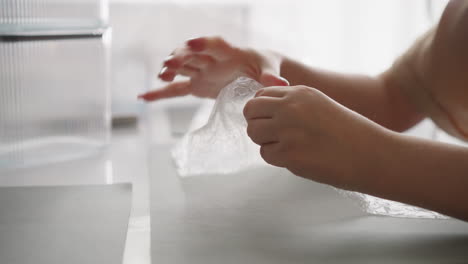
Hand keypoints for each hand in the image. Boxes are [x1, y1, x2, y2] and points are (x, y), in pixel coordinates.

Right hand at [138, 36, 288, 100]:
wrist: (259, 70)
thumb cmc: (265, 65)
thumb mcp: (270, 69)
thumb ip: (271, 77)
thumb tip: (278, 84)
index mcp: (229, 51)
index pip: (214, 44)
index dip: (202, 43)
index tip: (190, 43)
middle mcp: (210, 59)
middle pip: (192, 55)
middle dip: (180, 57)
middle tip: (170, 64)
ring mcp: (201, 72)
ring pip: (181, 69)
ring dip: (170, 70)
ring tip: (163, 76)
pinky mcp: (196, 85)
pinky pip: (176, 90)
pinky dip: (160, 94)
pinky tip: (143, 97)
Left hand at [243, 85, 389, 189]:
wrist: (372, 154)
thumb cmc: (350, 134)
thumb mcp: (320, 106)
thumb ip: (293, 106)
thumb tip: (265, 116)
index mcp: (299, 93)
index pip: (261, 95)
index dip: (263, 111)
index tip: (273, 122)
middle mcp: (290, 106)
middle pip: (250, 111)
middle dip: (257, 124)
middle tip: (273, 136)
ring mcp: (287, 129)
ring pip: (254, 132)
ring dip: (265, 142)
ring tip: (287, 147)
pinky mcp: (288, 153)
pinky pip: (266, 154)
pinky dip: (277, 159)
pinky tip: (298, 158)